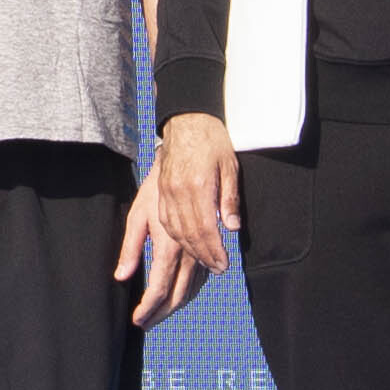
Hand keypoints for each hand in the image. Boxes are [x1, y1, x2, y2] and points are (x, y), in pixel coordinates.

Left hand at [117, 169, 205, 328]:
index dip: (148, 308)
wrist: (185, 167)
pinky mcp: (206, 246)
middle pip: (176, 294)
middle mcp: (187, 253)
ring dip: (174, 305)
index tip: (137, 320)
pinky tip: (179, 296)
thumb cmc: (155, 190)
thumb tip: (121, 276)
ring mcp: (199, 250)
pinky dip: (189, 291)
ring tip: (157, 316)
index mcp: (167, 247)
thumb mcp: (136, 216)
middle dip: (160, 313)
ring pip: (191, 288)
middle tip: (145, 324)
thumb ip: (130, 248)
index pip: (158, 287)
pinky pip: (201, 277)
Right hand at [152, 113, 239, 282]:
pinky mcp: (158, 191)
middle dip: (203, 255)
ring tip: (203, 261)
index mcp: (198, 186)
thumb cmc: (212, 141)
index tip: (223, 264)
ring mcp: (165, 192)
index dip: (214, 250)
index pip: (205, 228)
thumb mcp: (229, 167)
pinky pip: (163, 221)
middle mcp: (178, 192)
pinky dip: (173, 237)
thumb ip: (229, 198)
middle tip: (217, 268)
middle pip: (188, 234)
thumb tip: (231, 227)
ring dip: (188, 250)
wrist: (187, 120)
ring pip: (173, 231)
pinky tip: (181, 246)